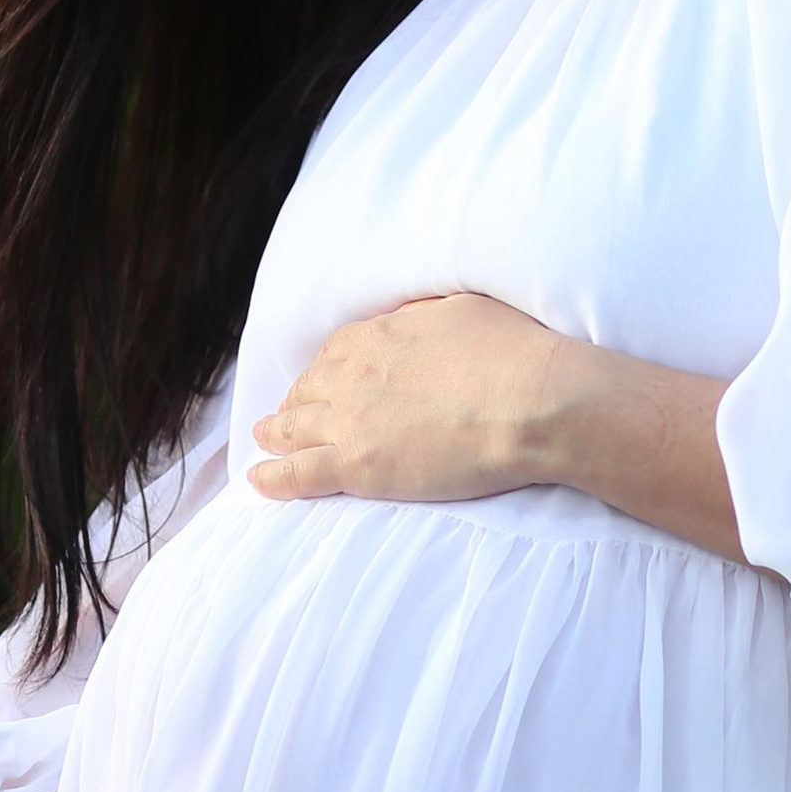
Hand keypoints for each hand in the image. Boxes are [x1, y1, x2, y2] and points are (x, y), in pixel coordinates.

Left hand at [249, 294, 570, 506]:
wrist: (532, 402)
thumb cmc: (515, 352)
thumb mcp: (462, 309)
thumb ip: (425, 318)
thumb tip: (413, 321)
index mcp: (377, 334)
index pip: (335, 351)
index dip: (325, 368)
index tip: (323, 379)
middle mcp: (353, 373)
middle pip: (309, 388)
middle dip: (296, 400)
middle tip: (288, 413)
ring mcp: (351, 421)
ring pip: (294, 428)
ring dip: (275, 433)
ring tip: (263, 439)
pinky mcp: (358, 466)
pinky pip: (299, 473)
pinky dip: (273, 477)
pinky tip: (257, 482)